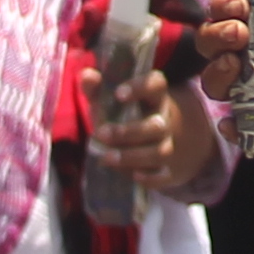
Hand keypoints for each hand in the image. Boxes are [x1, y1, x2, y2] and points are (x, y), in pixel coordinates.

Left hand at [96, 50, 222, 196]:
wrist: (164, 140)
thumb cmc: (129, 116)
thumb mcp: (113, 101)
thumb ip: (98, 89)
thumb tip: (85, 76)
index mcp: (154, 98)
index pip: (156, 85)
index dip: (140, 87)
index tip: (118, 93)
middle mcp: (164, 121)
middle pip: (156, 126)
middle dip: (127, 132)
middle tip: (101, 133)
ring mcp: (168, 145)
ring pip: (159, 152)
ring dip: (132, 156)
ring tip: (106, 158)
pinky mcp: (168, 169)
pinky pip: (163, 175)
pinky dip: (150, 178)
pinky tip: (132, 175)